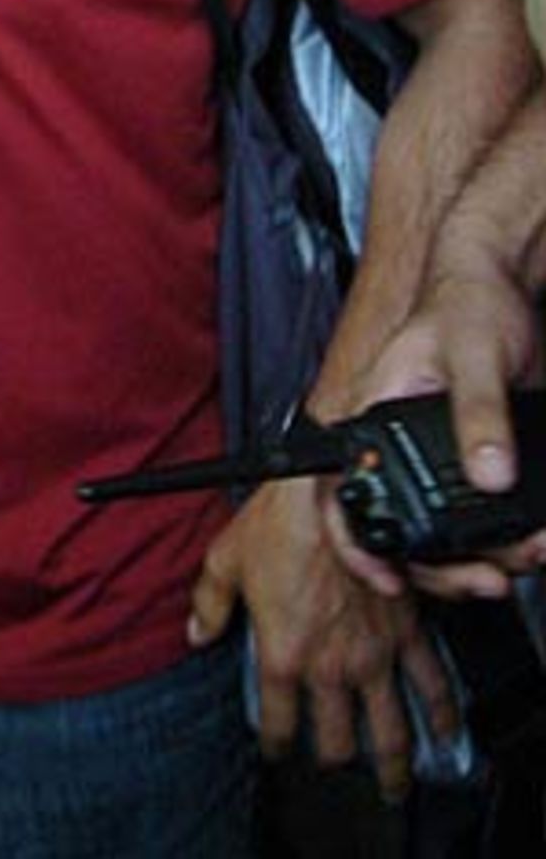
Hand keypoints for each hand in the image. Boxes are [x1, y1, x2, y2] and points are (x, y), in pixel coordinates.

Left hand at [190, 478, 458, 799]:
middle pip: (336, 740)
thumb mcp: (227, 556)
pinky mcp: (405, 630)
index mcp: (282, 653)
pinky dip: (439, 713)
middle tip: (332, 762)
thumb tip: (198, 631)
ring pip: (388, 731)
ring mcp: (372, 653)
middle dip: (332, 758)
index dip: (275, 741)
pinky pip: (430, 683)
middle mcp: (329, 664)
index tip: (276, 747)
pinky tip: (440, 730)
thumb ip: (210, 601)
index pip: (277, 720)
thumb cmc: (279, 517)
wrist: (329, 486)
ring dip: (389, 763)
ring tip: (390, 779)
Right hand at [327, 278, 545, 601]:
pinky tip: (532, 537)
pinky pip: (477, 515)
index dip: (356, 544)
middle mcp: (396, 444)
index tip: (391, 578)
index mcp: (374, 414)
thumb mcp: (474, 354)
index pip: (340, 490)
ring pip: (444, 532)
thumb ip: (479, 414)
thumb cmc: (470, 303)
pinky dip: (505, 536)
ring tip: (531, 554)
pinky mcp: (470, 462)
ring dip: (487, 557)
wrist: (505, 288)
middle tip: (489, 579)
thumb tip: (492, 476)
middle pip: (401, 529)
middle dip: (447, 569)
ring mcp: (433, 457)